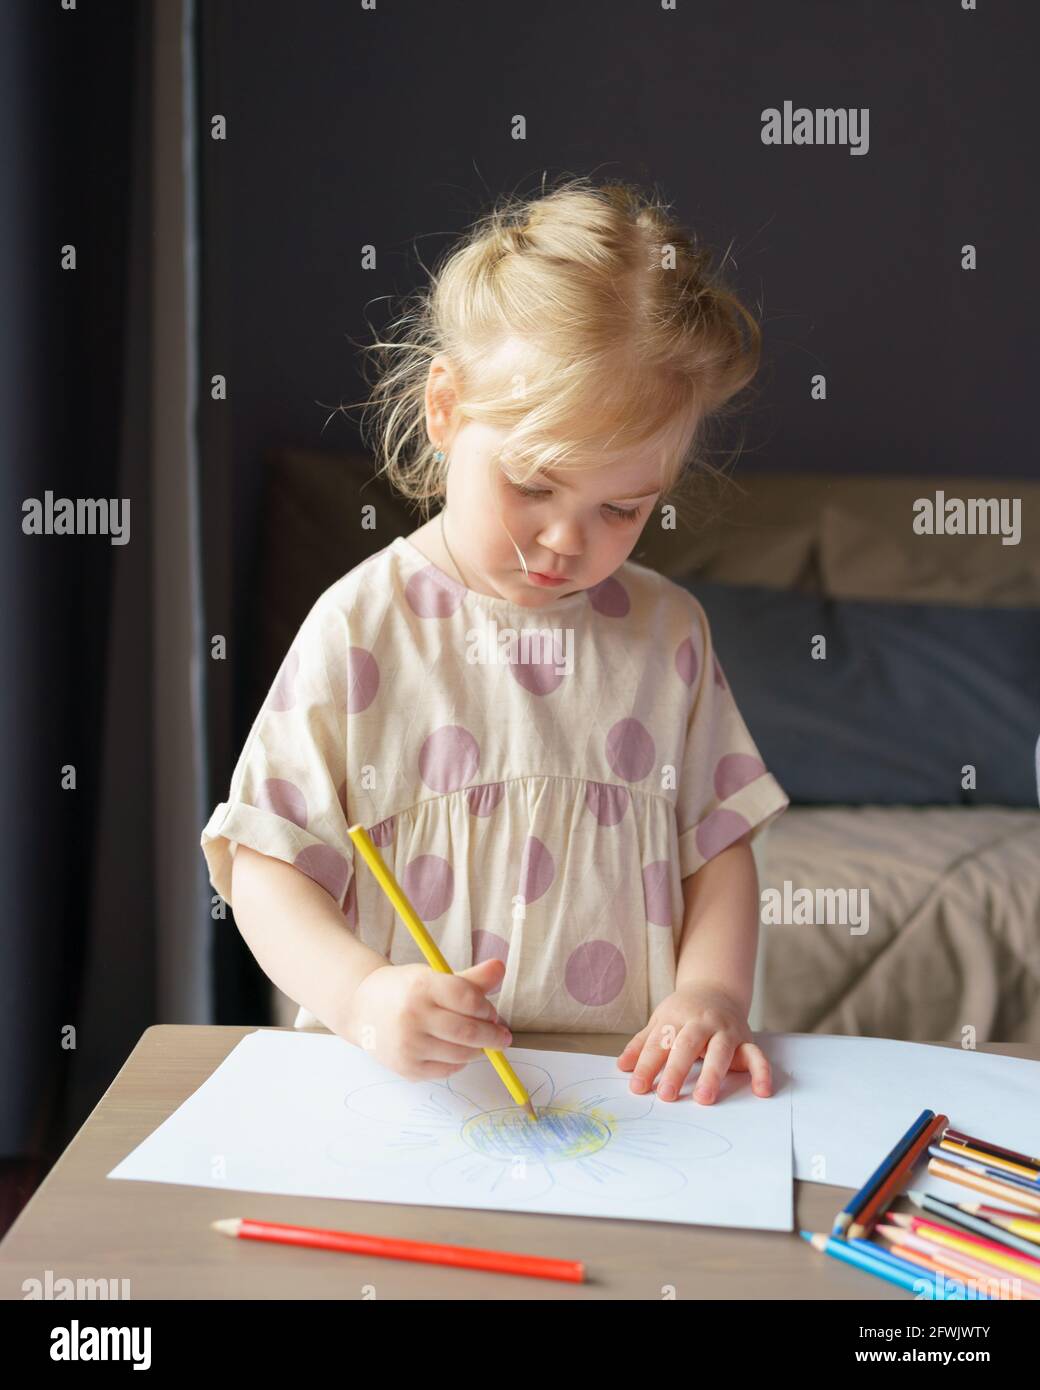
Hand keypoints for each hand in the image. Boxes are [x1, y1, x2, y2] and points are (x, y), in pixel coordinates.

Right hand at [341, 957, 511, 1081]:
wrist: (362, 1009)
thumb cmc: (405, 990)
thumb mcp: (434, 976)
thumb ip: (470, 978)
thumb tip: (500, 967)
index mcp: (421, 987)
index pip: (467, 998)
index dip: (486, 1007)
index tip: (491, 1012)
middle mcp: (412, 1016)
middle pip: (468, 1031)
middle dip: (492, 1035)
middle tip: (501, 1034)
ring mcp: (409, 1045)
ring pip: (461, 1054)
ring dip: (478, 1049)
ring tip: (479, 1041)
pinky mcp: (407, 1068)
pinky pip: (448, 1070)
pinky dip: (460, 1062)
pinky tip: (457, 1050)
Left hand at [616, 983, 771, 1103]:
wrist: (715, 988)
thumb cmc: (683, 1012)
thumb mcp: (660, 1021)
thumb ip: (642, 1044)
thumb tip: (622, 1066)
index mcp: (676, 1018)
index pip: (659, 1043)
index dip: (647, 1065)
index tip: (637, 1087)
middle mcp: (701, 1023)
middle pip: (687, 1044)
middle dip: (676, 1070)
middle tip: (666, 1095)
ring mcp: (725, 1030)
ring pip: (720, 1051)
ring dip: (712, 1074)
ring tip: (703, 1098)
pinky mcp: (746, 1040)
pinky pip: (757, 1056)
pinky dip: (761, 1073)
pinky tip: (761, 1091)